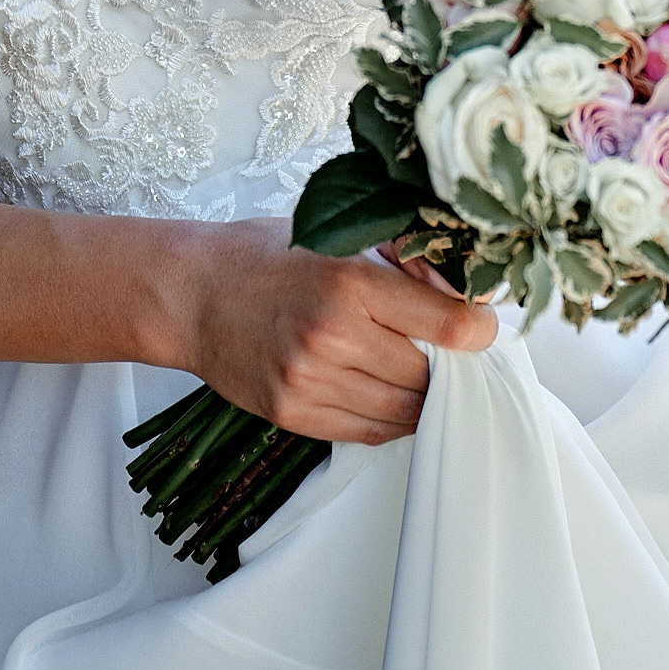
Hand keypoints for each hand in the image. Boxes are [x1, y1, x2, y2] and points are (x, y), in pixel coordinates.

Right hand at [165, 220, 495, 447]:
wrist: (189, 293)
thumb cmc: (266, 257)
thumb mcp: (337, 237)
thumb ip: (402, 260)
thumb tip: (466, 291)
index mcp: (350, 281)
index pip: (451, 325)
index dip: (479, 329)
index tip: (478, 325)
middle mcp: (332, 335)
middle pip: (430, 374)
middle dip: (447, 362)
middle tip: (443, 346)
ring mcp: (309, 380)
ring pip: (404, 410)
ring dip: (420, 393)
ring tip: (412, 367)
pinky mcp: (292, 413)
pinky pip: (368, 432)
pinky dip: (390, 417)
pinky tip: (385, 390)